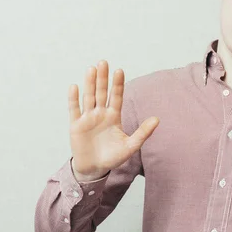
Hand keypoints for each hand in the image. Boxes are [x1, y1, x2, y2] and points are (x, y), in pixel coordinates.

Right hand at [68, 60, 159, 180]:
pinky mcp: (76, 125)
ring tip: (91, 69)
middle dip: (103, 78)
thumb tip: (157, 119)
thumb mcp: (131, 146)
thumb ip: (143, 133)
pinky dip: (74, 99)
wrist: (94, 169)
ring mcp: (88, 118)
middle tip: (104, 62)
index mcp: (114, 116)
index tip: (119, 71)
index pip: (116, 96)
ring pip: (89, 97)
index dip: (117, 84)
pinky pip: (74, 110)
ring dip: (90, 83)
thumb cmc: (113, 157)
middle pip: (102, 92)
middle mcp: (100, 114)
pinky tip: (75, 87)